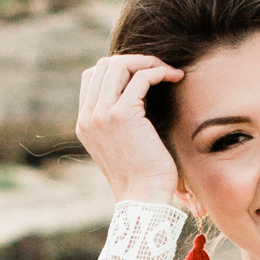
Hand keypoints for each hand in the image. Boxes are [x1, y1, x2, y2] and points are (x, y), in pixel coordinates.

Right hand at [76, 53, 184, 204]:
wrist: (143, 198)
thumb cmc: (141, 176)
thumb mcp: (122, 144)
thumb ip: (120, 118)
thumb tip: (138, 89)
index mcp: (84, 123)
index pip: (92, 77)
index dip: (118, 69)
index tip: (142, 76)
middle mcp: (88, 116)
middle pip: (104, 65)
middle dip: (134, 61)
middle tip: (158, 69)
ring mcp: (102, 114)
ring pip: (119, 65)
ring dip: (147, 62)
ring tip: (167, 71)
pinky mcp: (122, 114)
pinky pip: (141, 77)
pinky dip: (159, 72)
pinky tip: (174, 77)